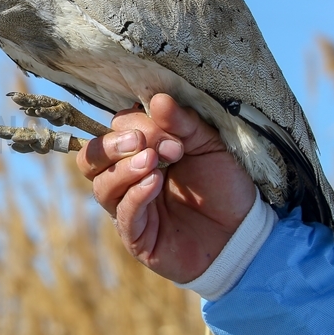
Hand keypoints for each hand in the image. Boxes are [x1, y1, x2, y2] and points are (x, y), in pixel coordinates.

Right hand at [77, 93, 255, 282]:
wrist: (243, 231)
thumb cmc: (222, 184)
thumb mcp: (208, 145)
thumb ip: (183, 123)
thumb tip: (158, 98)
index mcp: (138, 151)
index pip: (114, 130)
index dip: (137, 126)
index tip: (174, 136)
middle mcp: (124, 178)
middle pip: (91, 157)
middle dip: (112, 145)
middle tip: (143, 141)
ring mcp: (126, 207)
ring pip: (101, 185)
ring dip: (124, 169)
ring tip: (152, 163)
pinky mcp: (135, 236)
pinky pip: (122, 213)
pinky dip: (135, 195)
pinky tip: (155, 184)